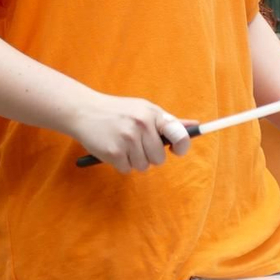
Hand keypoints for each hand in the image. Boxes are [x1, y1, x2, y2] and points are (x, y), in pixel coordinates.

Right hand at [69, 92, 191, 172]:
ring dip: (133, 160)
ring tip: (122, 144)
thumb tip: (196, 125)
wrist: (84, 111)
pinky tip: (113, 149)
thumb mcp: (143, 109)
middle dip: (149, 155)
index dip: (182, 146)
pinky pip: (127, 170)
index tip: (177, 150)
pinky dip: (120, 164)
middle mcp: (142, 126)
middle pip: (159, 159)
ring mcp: (127, 140)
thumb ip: (168, 121)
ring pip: (143, 166)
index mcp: (152, 114)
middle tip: (136, 143)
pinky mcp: (113, 153)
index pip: (179, 134)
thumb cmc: (118, 111)